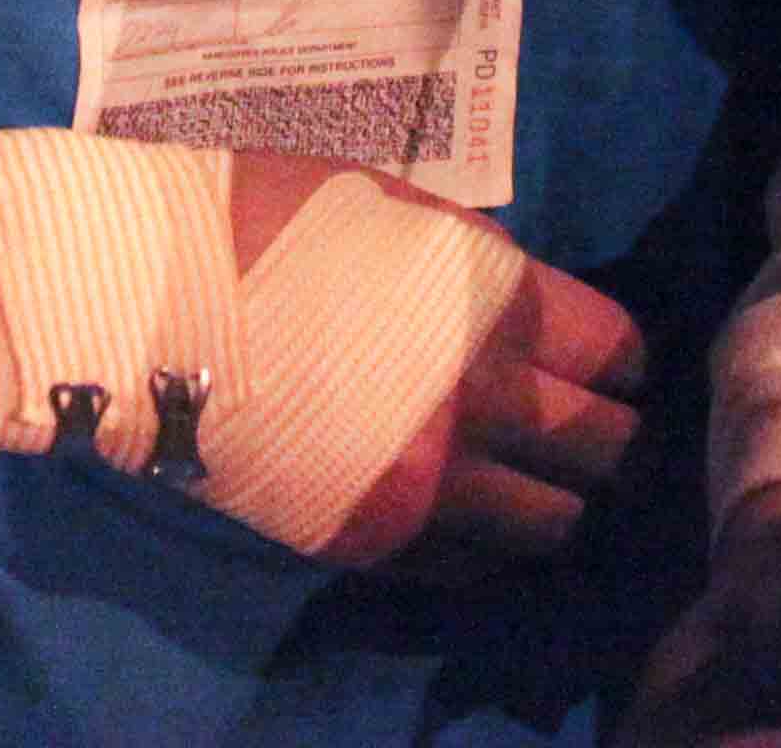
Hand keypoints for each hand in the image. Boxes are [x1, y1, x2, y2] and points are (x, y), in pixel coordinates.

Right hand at [224, 154, 647, 571]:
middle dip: (612, 442)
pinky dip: (483, 549)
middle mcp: (485, 397)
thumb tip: (529, 323)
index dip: (626, 365)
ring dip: (557, 505)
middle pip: (606, 448)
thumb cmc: (272, 221)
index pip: (619, 354)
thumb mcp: (405, 212)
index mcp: (498, 301)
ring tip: (539, 491)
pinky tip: (468, 520)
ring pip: (552, 524)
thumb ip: (480, 276)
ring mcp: (431, 478)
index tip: (615, 374)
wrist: (154, 298)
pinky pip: (469, 567)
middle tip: (595, 440)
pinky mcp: (374, 537)